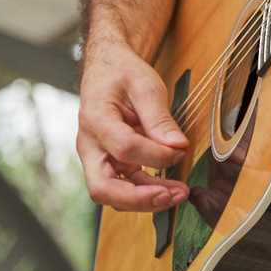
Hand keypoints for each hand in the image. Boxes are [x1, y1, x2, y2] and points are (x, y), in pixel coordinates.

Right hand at [77, 40, 190, 211]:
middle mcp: (89, 144)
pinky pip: (123, 186)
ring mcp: (96, 157)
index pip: (124, 148)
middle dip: (138, 199)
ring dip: (145, 200)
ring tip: (178, 194)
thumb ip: (160, 118)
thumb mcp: (145, 86)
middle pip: (102, 187)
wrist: (107, 70)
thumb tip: (178, 147)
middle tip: (172, 196)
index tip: (180, 151)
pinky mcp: (108, 163)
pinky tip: (169, 188)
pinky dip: (145, 191)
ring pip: (112, 193)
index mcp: (95, 118)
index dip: (155, 156)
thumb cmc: (122, 74)